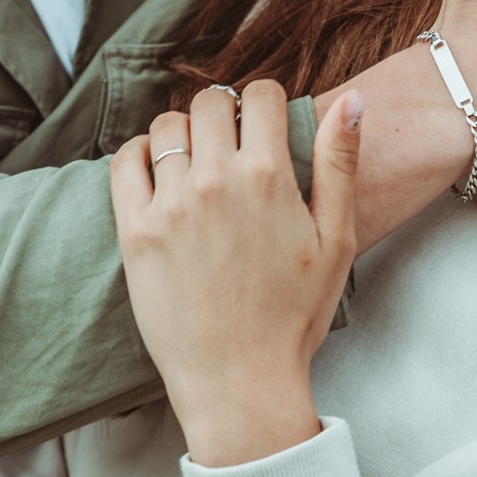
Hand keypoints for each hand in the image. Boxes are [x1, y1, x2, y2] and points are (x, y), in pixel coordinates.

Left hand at [109, 81, 361, 467]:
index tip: (265, 124)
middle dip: (224, 112)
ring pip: (166, 127)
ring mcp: (170, 205)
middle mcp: (215, 180)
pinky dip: (139, 154)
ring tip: (196, 162)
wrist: (240, 381)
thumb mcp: (336, 238)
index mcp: (268, 175)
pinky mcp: (135, 231)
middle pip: (209, 103)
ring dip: (183, 133)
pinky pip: (124, 162)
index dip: (266, 103)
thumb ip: (341, 162)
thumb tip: (352, 100)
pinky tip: (157, 171)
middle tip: (231, 143)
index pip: (260, 94)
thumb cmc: (294, 315)